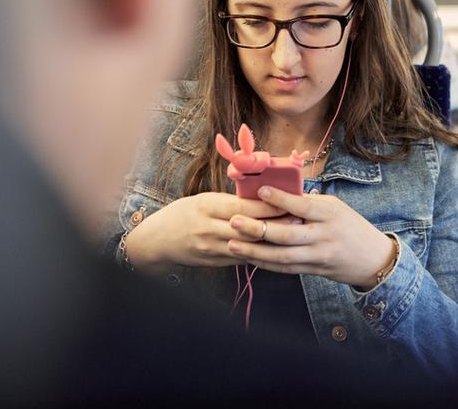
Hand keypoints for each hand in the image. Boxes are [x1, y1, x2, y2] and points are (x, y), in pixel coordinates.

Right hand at [124, 192, 284, 274]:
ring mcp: (211, 248)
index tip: (287, 201)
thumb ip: (228, 201)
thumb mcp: (203, 199)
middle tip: (299, 219)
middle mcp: (209, 228)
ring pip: (248, 245)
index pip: (242, 205)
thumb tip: (259, 196)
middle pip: (248, 226)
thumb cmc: (183, 213)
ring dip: (271, 240)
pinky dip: (259, 253)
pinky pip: (241, 257)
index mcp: (207, 206)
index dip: (266, 204)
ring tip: (293, 235)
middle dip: (275, 223)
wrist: (158, 241)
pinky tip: (276, 250)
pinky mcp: (214, 262)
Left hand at [228, 186, 394, 288]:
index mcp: (330, 215)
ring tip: (233, 243)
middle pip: (287, 235)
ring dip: (255, 251)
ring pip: (282, 257)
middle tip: (234, 221)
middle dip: (257, 229)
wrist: (373, 259)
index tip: (260, 190)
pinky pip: (286, 268)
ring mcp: (318, 256)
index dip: (281, 199)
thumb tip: (279, 194)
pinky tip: (249, 257)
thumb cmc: (351, 226)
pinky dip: (266, 264)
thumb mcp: (336, 207)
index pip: (303, 206)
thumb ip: (309, 203)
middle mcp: (324, 237)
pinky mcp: (314, 271)